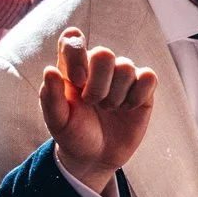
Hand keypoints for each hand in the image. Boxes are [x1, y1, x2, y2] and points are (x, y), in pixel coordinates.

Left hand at [39, 28, 157, 190]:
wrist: (96, 157)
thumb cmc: (74, 134)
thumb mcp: (57, 121)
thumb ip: (50, 96)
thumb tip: (49, 70)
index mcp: (72, 66)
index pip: (72, 39)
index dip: (76, 54)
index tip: (77, 80)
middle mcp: (97, 66)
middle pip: (103, 53)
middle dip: (98, 84)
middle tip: (92, 102)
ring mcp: (122, 75)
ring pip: (126, 66)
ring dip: (115, 95)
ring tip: (108, 109)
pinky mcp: (142, 88)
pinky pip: (148, 77)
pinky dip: (137, 96)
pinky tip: (128, 108)